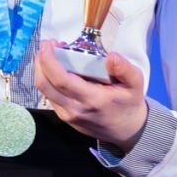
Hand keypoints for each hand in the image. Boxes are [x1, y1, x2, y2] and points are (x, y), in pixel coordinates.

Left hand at [33, 42, 148, 147]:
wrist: (127, 131)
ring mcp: (67, 115)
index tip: (49, 45)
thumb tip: (111, 56)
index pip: (61, 80)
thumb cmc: (129, 104)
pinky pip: (50, 96)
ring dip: (42, 71)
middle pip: (45, 85)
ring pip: (44, 92)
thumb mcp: (136, 84)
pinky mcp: (65, 117)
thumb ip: (125, 69)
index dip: (50, 61)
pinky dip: (48, 80)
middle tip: (47, 45)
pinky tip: (56, 69)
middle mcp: (74, 109)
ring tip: (50, 54)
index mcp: (91, 99)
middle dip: (40, 63)